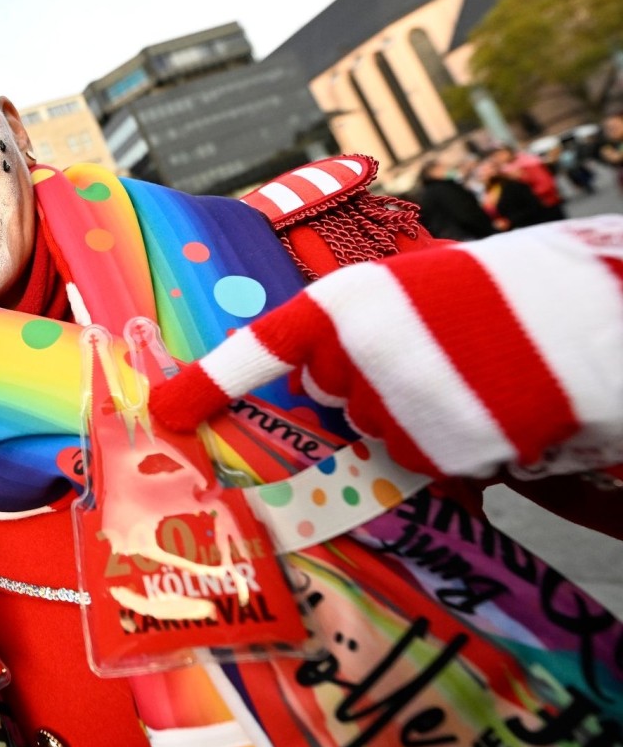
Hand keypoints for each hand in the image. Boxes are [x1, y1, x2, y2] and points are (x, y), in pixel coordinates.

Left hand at [150, 217, 622, 478]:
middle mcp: (359, 353)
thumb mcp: (415, 288)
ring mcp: (398, 404)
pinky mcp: (441, 449)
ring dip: (411, 412)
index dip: (208, 381)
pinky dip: (450, 442)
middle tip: (428, 354)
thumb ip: (358, 326)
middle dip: (361, 382)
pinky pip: (423, 458)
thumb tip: (313, 370)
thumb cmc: (501, 294)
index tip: (166, 410)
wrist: (591, 318)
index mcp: (347, 301)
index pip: (260, 347)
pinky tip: (490, 405)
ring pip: (377, 428)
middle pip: (327, 393)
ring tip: (470, 375)